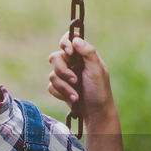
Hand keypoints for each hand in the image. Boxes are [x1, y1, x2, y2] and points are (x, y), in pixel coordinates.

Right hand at [47, 33, 123, 150]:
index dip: (65, 43)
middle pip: (55, 58)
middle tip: (75, 80)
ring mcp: (65, 75)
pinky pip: (51, 87)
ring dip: (64, 86)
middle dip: (63, 71)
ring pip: (52, 75)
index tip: (69, 52)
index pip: (69, 40)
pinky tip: (73, 99)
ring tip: (76, 95)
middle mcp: (72, 63)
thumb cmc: (99, 90)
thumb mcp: (97, 70)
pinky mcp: (60, 88)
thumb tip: (76, 39)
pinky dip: (61, 94)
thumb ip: (88, 52)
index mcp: (83, 55)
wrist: (96, 112)